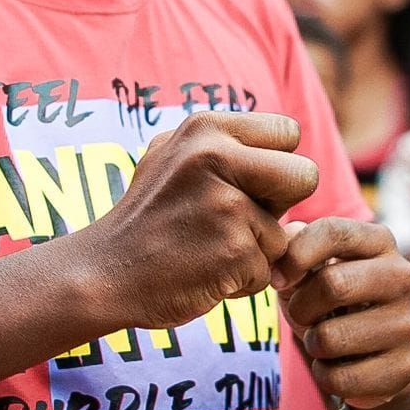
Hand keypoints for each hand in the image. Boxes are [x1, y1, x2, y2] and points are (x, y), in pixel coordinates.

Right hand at [75, 111, 318, 329]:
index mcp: (204, 129)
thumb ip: (227, 150)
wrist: (104, 272)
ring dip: (256, 251)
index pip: (288, 132)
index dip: (276, 165)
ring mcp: (226, 204)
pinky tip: (204, 272)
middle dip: (281, 205)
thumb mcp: (172, 159)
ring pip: (284, 232)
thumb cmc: (146, 219)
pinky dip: (242, 280)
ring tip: (206, 248)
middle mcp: (216, 157)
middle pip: (305, 175)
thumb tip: (297, 168)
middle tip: (238, 220)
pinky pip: (267, 269)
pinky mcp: (234, 250)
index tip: (246, 185)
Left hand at [278, 218, 409, 409]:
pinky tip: (335, 365)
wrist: (374, 348)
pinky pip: (342, 379)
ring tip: (320, 339)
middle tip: (300, 313)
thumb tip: (281, 252)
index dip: (294, 256)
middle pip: (333, 285)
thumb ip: (293, 244)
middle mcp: (402, 277)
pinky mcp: (404, 367)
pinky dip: (324, 375)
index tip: (277, 278)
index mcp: (379, 241)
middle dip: (301, 306)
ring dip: (311, 343)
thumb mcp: (310, 264)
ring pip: (332, 338)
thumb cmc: (331, 296)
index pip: (333, 232)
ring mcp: (408, 323)